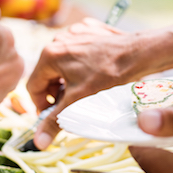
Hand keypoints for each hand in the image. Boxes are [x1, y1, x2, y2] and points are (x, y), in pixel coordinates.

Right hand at [26, 18, 138, 148]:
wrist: (139, 54)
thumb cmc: (109, 76)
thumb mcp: (78, 101)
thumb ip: (55, 121)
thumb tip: (39, 143)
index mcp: (49, 55)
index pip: (33, 86)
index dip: (42, 105)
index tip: (54, 115)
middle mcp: (58, 39)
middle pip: (47, 73)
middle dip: (57, 91)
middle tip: (72, 104)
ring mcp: (74, 32)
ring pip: (62, 62)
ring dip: (68, 78)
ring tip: (85, 88)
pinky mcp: (88, 29)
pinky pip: (77, 49)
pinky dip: (82, 61)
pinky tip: (95, 70)